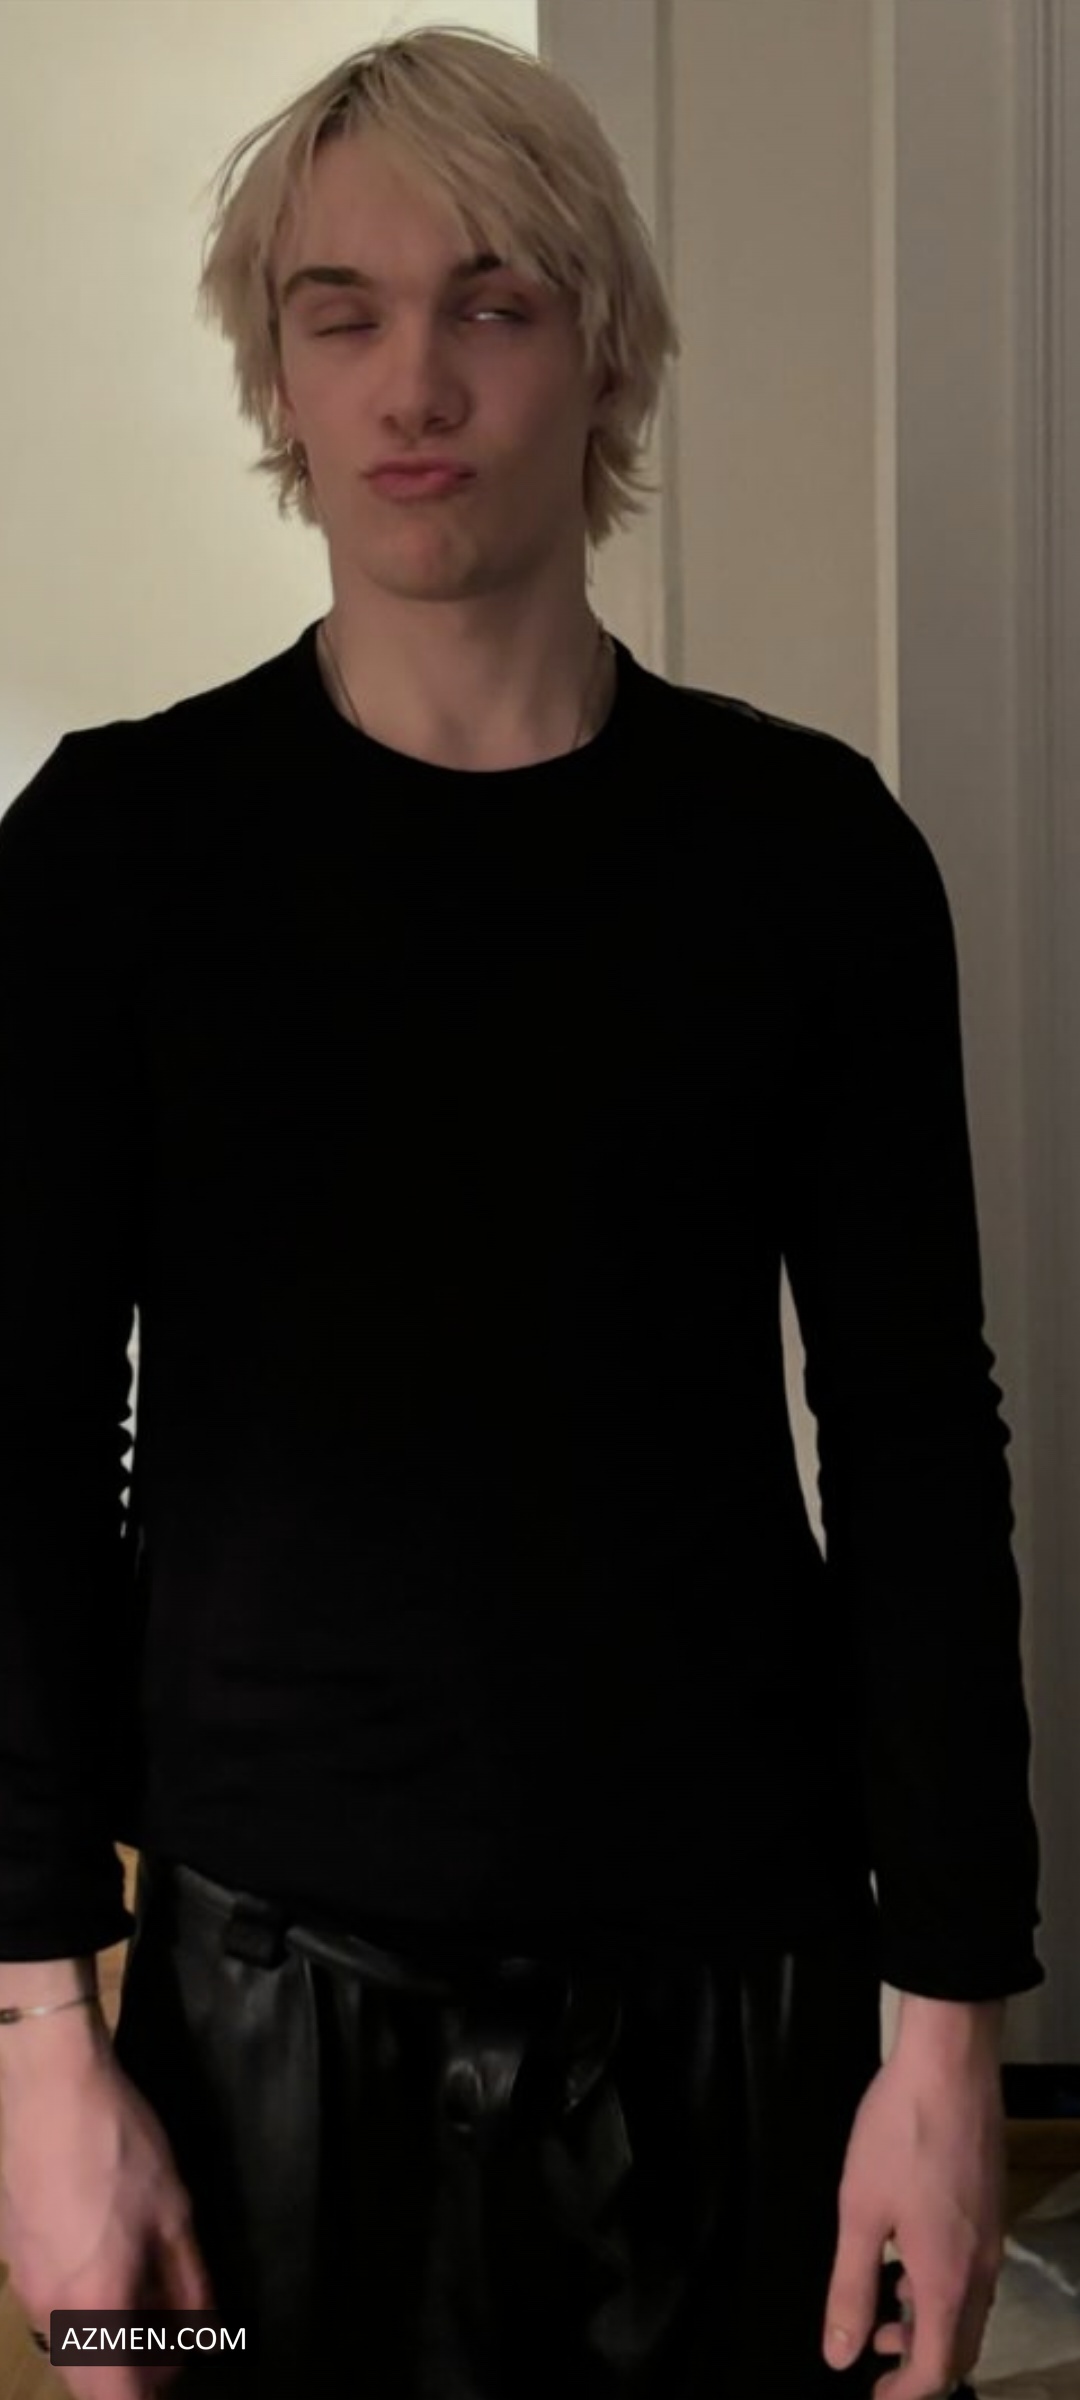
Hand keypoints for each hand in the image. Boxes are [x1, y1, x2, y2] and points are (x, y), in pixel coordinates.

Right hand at [0, 2042, 215, 2399]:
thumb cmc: (120, 2148)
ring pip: (66, 2342)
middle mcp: (50, 2308)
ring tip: (149, 2296)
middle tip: (173, 2337)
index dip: (149, 2394)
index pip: (115, 2398)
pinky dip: (84, 2308)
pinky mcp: (16, 2252)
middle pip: (86, 2377)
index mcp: (92, 2306)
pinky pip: (51, 2306)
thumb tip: (203, 2330)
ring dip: (107, 2340)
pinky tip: (113, 2264)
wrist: (51, 2087)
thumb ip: (190, 2282)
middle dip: (130, 2371)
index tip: (177, 2372)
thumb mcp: (174, 2213)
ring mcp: (26, 2281)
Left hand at [820, 2039, 1005, 2393]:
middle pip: (960, 2347)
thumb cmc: (899, 2135)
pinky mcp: (991, 2207)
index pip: (936, 2369)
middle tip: (876, 2361)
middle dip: (919, 2366)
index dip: (905, 2395)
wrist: (950, 2064)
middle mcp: (981, 2268)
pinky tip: (908, 2260)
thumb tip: (840, 2356)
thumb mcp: (859, 2213)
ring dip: (930, 2326)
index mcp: (948, 2280)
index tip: (873, 2399)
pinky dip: (943, 2290)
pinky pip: (974, 2275)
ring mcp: (992, 2237)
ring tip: (884, 2310)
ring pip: (970, 2310)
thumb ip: (849, 2289)